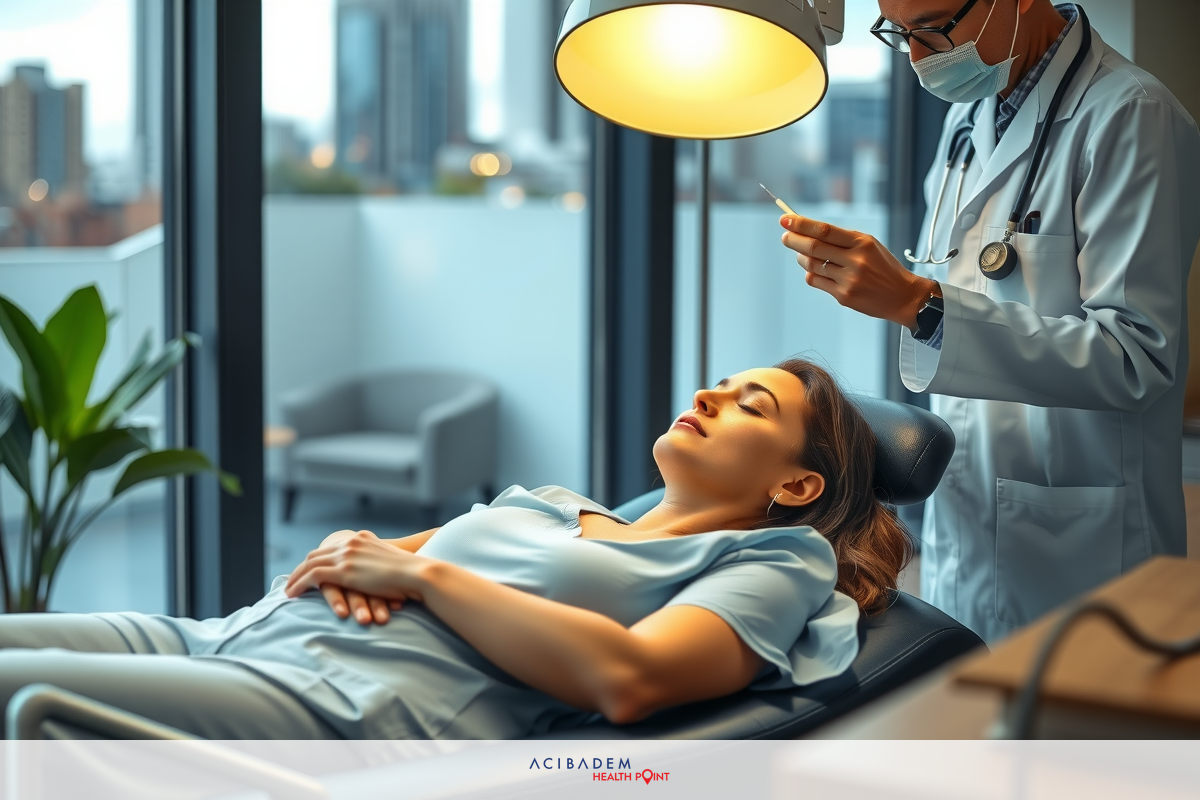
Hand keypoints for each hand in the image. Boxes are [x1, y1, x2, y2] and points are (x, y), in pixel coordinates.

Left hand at [286, 530, 433, 623]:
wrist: (418, 573)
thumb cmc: (412, 574)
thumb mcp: (392, 562)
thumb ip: (379, 563)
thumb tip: (377, 573)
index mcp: (362, 538)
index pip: (332, 547)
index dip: (317, 558)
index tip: (308, 569)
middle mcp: (352, 542)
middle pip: (317, 553)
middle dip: (302, 567)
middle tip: (292, 580)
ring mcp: (347, 555)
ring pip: (310, 564)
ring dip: (296, 577)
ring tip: (287, 590)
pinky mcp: (344, 570)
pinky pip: (312, 576)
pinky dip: (299, 584)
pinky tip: (292, 594)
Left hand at [779, 215, 936, 329]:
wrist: (903, 296)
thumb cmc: (882, 267)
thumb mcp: (869, 245)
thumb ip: (841, 240)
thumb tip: (807, 232)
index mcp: (862, 242)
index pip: (825, 230)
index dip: (802, 225)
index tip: (785, 219)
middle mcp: (855, 260)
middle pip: (814, 247)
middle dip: (794, 240)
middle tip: (785, 236)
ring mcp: (849, 280)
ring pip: (812, 265)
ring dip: (801, 258)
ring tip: (802, 255)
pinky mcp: (844, 296)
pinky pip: (816, 281)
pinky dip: (810, 273)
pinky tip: (813, 270)